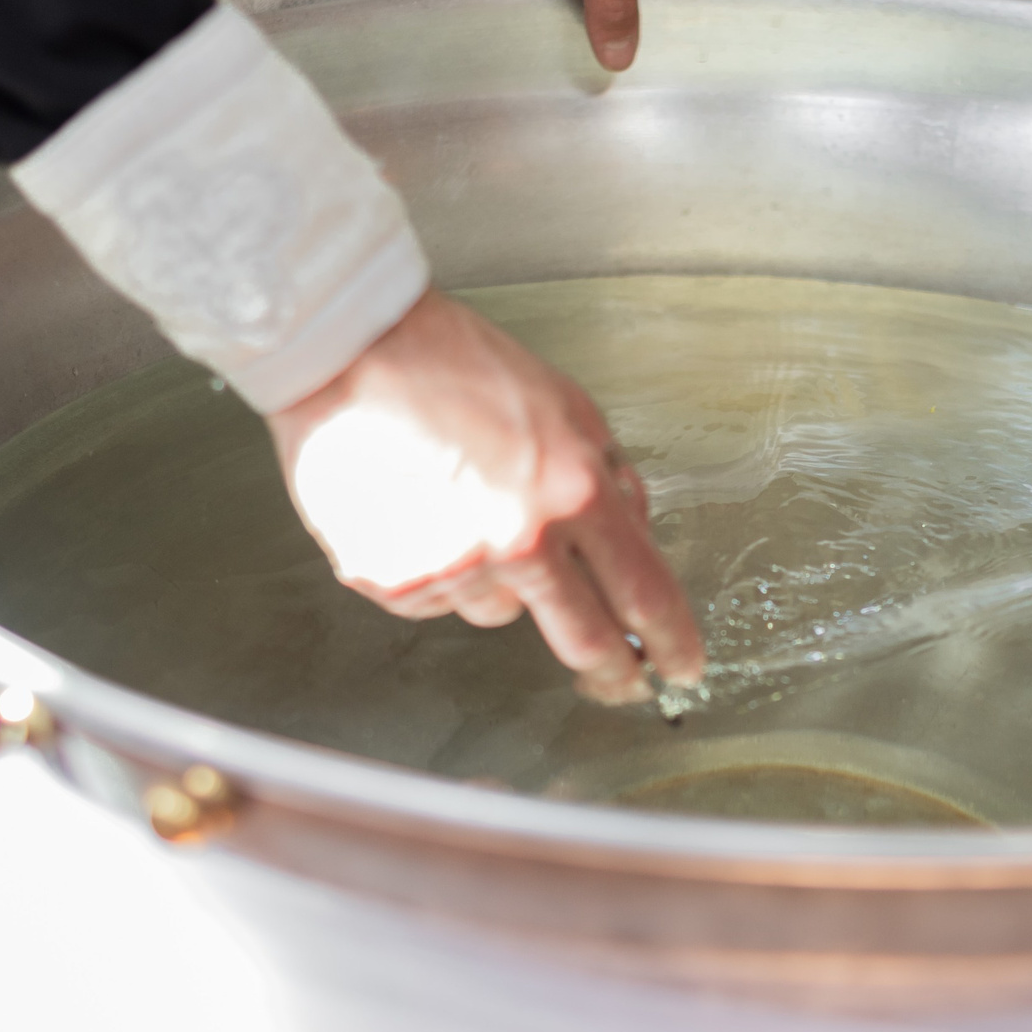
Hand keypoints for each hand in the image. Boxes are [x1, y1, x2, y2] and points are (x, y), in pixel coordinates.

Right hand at [267, 292, 706, 703]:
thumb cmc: (456, 365)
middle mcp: (518, 540)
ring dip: (499, 584)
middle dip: (613, 671)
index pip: (645, 592)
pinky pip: (437, 602)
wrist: (348, 352)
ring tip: (462, 511)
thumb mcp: (567, 406)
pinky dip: (437, 572)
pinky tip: (419, 514)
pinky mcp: (392, 581)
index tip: (682, 665)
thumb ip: (609, 477)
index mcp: (574, 491)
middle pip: (586, 640)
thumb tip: (636, 537)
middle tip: (620, 680)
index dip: (673, 642)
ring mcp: (452, 567)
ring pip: (500, 613)